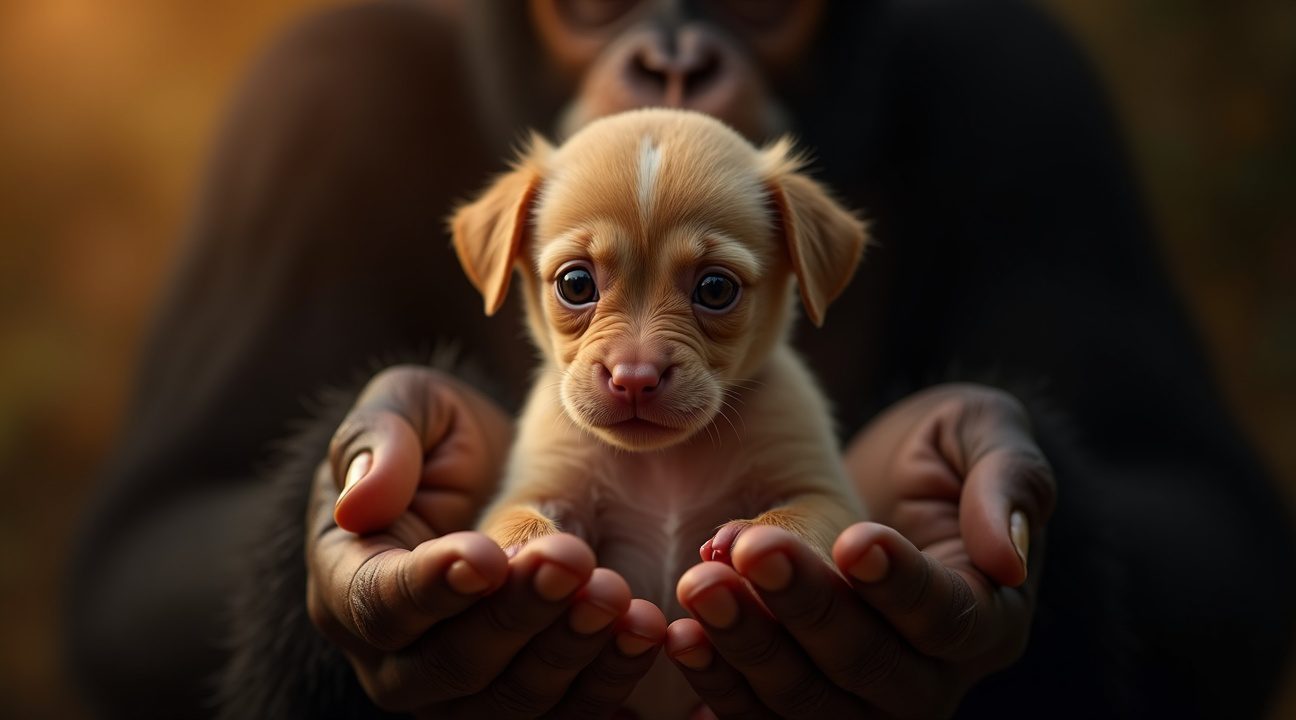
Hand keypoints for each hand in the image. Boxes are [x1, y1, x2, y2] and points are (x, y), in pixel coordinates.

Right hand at [307, 365, 665, 717]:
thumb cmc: (441, 440)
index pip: (379, 603)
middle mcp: (391, 657)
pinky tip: (646, 635)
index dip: (431, 587)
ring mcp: (455, 693)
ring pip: (505, 702)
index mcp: (349, 581)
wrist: (494, 479)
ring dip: (567, 654)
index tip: (489, 555)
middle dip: (515, 617)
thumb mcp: (408, 409)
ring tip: (619, 598)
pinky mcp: (519, 701)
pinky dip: (605, 683)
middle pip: (446, 666)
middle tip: (573, 561)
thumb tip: (358, 504)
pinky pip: (559, 715)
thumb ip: (380, 439)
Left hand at [667, 384, 1055, 717]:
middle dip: (806, 607)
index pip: (947, 617)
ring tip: (700, 587)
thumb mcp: (984, 436)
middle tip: (749, 550)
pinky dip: (720, 684)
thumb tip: (1008, 559)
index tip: (854, 539)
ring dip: (751, 649)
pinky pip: (763, 717)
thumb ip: (1009, 479)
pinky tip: (678, 636)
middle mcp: (933, 678)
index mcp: (989, 619)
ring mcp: (867, 704)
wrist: (881, 493)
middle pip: (870, 665)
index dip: (901, 584)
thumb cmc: (939, 454)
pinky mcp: (807, 705)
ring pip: (811, 703)